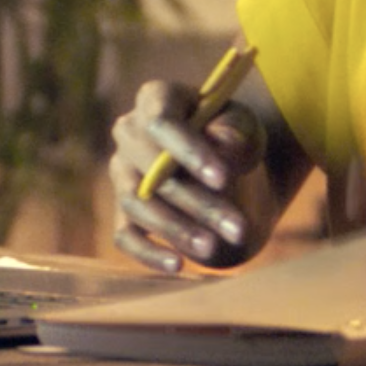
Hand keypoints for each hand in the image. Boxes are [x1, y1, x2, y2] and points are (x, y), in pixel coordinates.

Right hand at [109, 79, 268, 272]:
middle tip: (237, 227)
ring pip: (139, 205)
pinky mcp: (124, 212)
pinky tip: (178, 265)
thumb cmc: (233, 139)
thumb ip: (235, 134)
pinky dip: (148, 253)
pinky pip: (125, 236)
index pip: (162, 121)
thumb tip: (221, 148)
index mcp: (156, 99)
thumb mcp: (244, 128)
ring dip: (177, 230)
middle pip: (153, 171)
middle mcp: (129, 134)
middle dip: (198, 202)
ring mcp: (122, 174)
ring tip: (213, 248)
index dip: (189, 150)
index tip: (223, 179)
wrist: (228, 174)